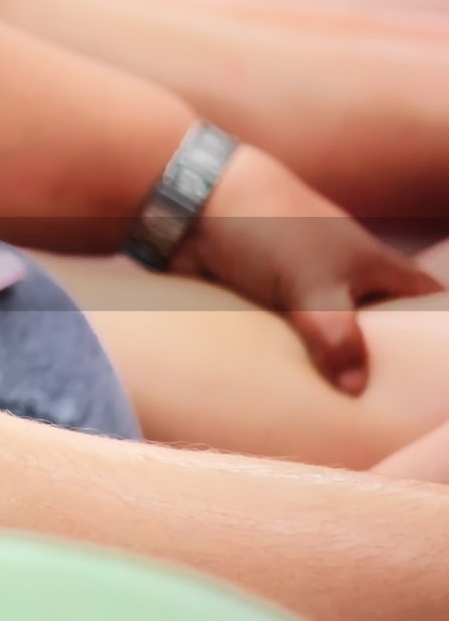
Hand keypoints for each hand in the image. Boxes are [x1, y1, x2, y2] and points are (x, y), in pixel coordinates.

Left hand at [172, 146, 441, 394]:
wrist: (195, 205)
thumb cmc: (270, 231)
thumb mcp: (314, 285)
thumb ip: (338, 337)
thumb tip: (354, 389)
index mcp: (372, 265)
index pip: (422, 298)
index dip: (434, 328)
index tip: (436, 370)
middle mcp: (341, 278)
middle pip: (373, 326)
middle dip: (377, 361)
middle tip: (385, 409)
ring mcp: (300, 290)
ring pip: (323, 338)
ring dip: (325, 366)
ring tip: (336, 415)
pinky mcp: (261, 303)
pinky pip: (282, 340)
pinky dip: (285, 361)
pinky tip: (285, 394)